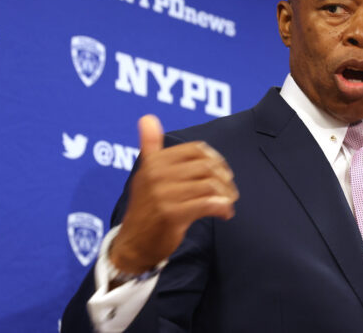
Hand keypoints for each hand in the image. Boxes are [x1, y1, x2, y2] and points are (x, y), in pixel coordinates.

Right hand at [109, 114, 237, 273]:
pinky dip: (223, 207)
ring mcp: (163, 194)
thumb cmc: (147, 208)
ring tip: (228, 202)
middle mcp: (156, 174)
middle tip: (229, 191)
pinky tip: (225, 213)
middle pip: (207, 166)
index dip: (215, 159)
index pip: (196, 150)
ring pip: (210, 184)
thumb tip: (148, 117)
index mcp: (154, 162)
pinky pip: (208, 204)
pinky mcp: (172, 214)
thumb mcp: (146, 174)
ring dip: (226, 194)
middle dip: (224, 178)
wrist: (133, 245)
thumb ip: (150, 147)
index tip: (222, 172)